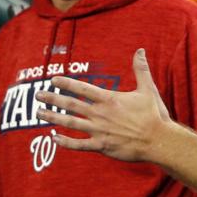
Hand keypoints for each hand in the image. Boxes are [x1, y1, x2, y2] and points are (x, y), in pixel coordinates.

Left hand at [35, 48, 170, 161]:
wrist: (159, 140)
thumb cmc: (154, 115)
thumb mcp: (148, 89)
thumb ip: (141, 69)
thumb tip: (140, 50)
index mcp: (109, 99)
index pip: (82, 88)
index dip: (66, 83)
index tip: (53, 79)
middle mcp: (100, 114)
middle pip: (71, 105)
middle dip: (52, 99)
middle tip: (38, 95)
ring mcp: (99, 131)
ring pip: (70, 123)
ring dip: (53, 118)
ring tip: (39, 113)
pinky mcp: (102, 146)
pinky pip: (79, 145)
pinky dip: (65, 142)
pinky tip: (54, 138)